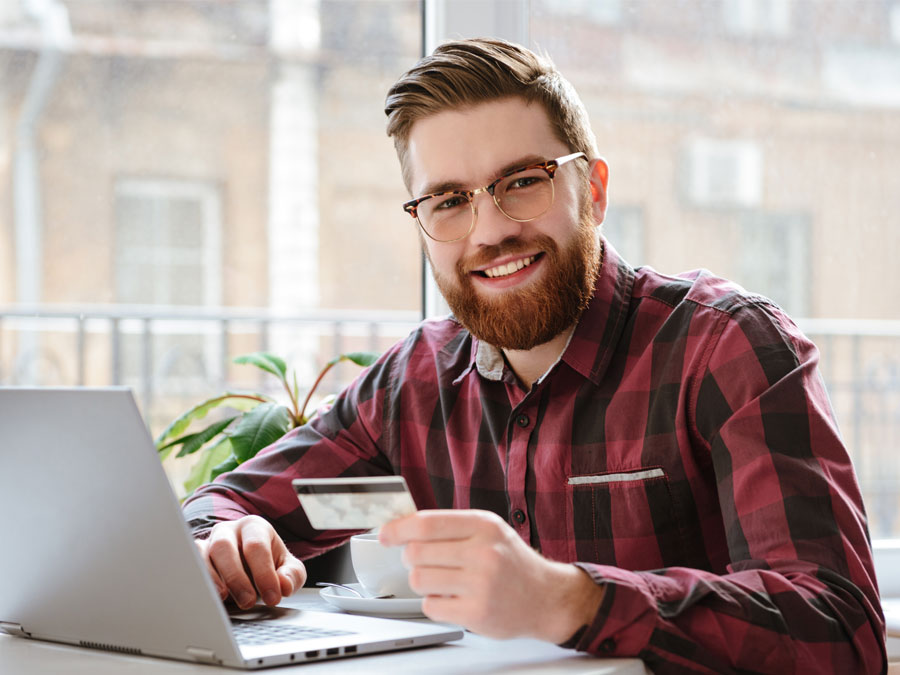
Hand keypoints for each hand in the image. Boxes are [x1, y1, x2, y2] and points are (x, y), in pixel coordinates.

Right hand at [196, 515, 306, 609]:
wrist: (251, 566)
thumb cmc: (270, 564)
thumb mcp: (288, 568)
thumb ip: (291, 575)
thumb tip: (284, 586)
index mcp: (254, 527)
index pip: (256, 546)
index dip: (264, 573)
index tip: (272, 597)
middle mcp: (229, 531)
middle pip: (225, 546)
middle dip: (236, 577)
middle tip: (248, 601)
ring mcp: (209, 543)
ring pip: (203, 554)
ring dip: (213, 579)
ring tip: (226, 598)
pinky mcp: (195, 558)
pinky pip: (190, 565)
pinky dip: (198, 581)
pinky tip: (209, 596)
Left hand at [379, 510, 602, 641]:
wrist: (545, 597)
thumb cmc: (511, 561)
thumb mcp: (489, 530)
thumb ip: (451, 526)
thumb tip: (402, 525)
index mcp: (484, 525)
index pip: (427, 523)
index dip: (399, 529)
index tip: (385, 534)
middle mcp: (484, 552)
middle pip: (417, 552)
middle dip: (412, 557)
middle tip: (424, 561)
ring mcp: (481, 585)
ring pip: (419, 579)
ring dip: (422, 581)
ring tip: (442, 580)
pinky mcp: (477, 613)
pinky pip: (431, 606)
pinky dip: (435, 603)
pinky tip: (453, 598)